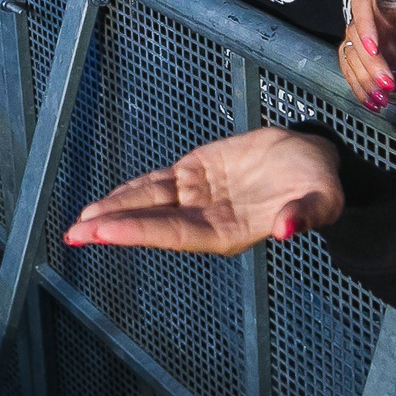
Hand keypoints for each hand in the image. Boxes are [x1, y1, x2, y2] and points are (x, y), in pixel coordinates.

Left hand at [63, 127, 344, 253]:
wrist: (313, 160)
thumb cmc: (319, 186)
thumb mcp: (321, 201)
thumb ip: (303, 216)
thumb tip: (286, 230)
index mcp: (228, 231)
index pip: (176, 234)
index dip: (139, 231)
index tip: (104, 233)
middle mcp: (205, 218)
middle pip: (152, 222)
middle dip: (113, 226)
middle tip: (75, 232)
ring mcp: (197, 197)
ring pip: (148, 203)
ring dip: (114, 211)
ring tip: (80, 222)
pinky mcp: (196, 174)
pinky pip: (157, 183)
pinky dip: (131, 190)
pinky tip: (108, 200)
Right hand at [336, 0, 395, 112]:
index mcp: (391, 5)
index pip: (364, 3)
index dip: (364, 23)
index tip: (374, 47)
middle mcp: (373, 21)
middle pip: (355, 35)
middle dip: (370, 64)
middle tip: (387, 83)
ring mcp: (363, 41)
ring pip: (350, 56)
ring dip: (363, 79)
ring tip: (382, 96)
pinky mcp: (359, 61)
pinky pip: (349, 71)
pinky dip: (358, 88)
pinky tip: (371, 100)